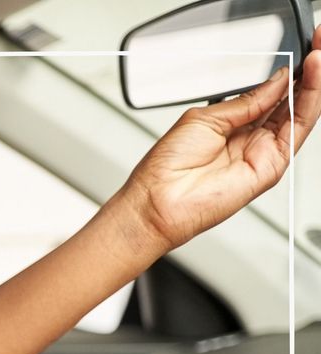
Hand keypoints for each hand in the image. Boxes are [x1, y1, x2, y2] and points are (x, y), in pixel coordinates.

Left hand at [120, 26, 320, 252]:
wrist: (157, 200)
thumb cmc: (167, 167)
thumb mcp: (205, 118)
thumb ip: (244, 101)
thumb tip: (275, 82)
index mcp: (231, 126)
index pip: (268, 96)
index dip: (284, 74)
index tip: (297, 51)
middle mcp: (249, 139)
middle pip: (288, 102)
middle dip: (304, 74)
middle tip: (317, 46)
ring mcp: (262, 152)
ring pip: (299, 113)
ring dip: (312, 84)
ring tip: (318, 57)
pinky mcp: (271, 166)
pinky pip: (297, 130)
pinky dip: (309, 102)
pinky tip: (311, 80)